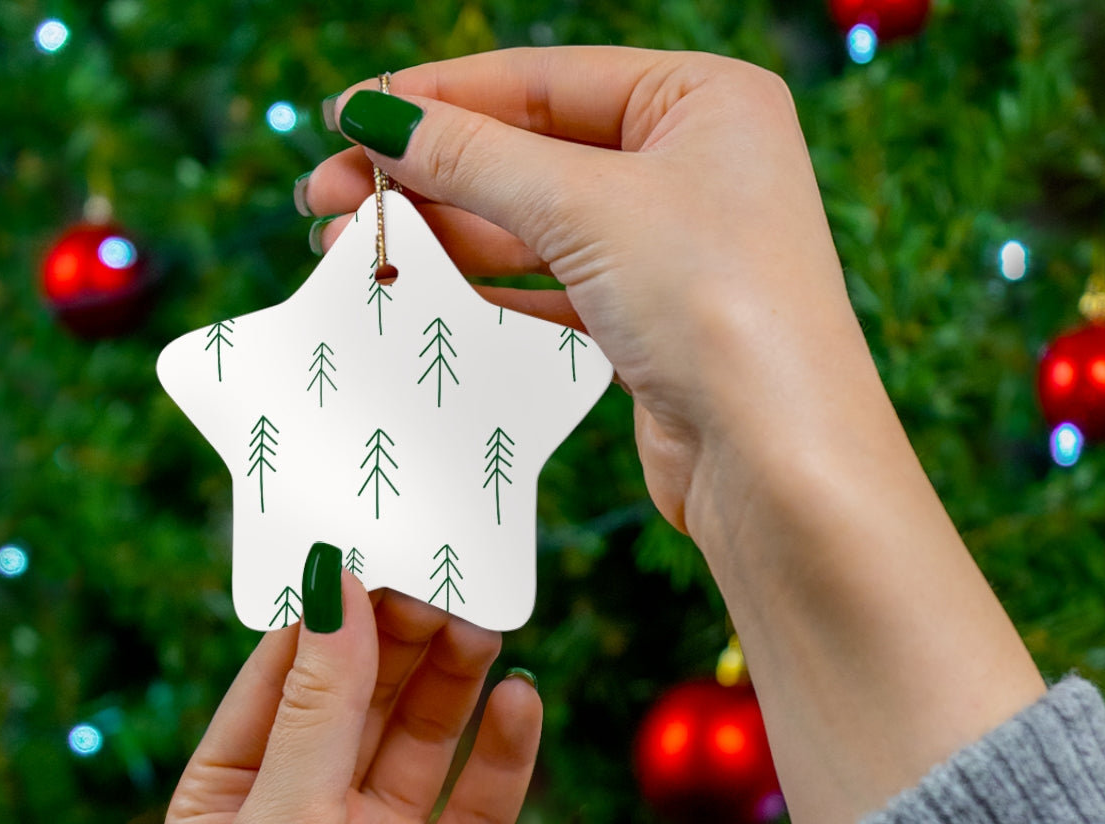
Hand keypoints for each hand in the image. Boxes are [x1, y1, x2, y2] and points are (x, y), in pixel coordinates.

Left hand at [163, 574, 541, 823]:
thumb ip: (317, 707)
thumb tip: (331, 587)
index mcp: (235, 795)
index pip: (284, 673)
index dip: (329, 609)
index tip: (375, 541)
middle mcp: (309, 813)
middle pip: (363, 695)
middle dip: (402, 636)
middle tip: (448, 574)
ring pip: (426, 735)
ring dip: (455, 680)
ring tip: (487, 622)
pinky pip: (482, 800)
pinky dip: (505, 751)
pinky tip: (523, 702)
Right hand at [302, 47, 877, 536]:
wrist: (777, 463)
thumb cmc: (716, 307)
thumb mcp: (588, 207)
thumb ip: (476, 157)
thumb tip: (377, 117)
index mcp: (702, 100)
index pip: (541, 80)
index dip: (436, 98)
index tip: (346, 117)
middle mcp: (692, 165)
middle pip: (529, 152)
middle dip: (426, 174)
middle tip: (327, 197)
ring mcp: (671, 248)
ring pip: (533, 225)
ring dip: (443, 236)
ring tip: (352, 250)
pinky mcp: (650, 323)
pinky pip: (550, 287)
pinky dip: (485, 289)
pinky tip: (421, 291)